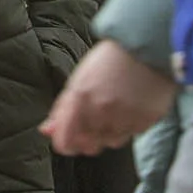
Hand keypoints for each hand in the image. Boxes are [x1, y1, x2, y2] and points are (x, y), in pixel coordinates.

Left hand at [40, 39, 177, 155]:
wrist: (145, 46)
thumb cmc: (109, 60)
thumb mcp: (79, 78)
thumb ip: (62, 108)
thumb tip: (47, 130)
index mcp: (80, 97)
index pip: (65, 141)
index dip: (64, 143)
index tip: (67, 139)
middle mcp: (101, 111)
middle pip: (88, 146)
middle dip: (87, 137)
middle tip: (93, 120)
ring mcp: (124, 118)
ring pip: (110, 142)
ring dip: (108, 132)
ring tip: (114, 108)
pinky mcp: (145, 121)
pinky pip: (131, 135)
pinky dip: (128, 125)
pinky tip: (129, 106)